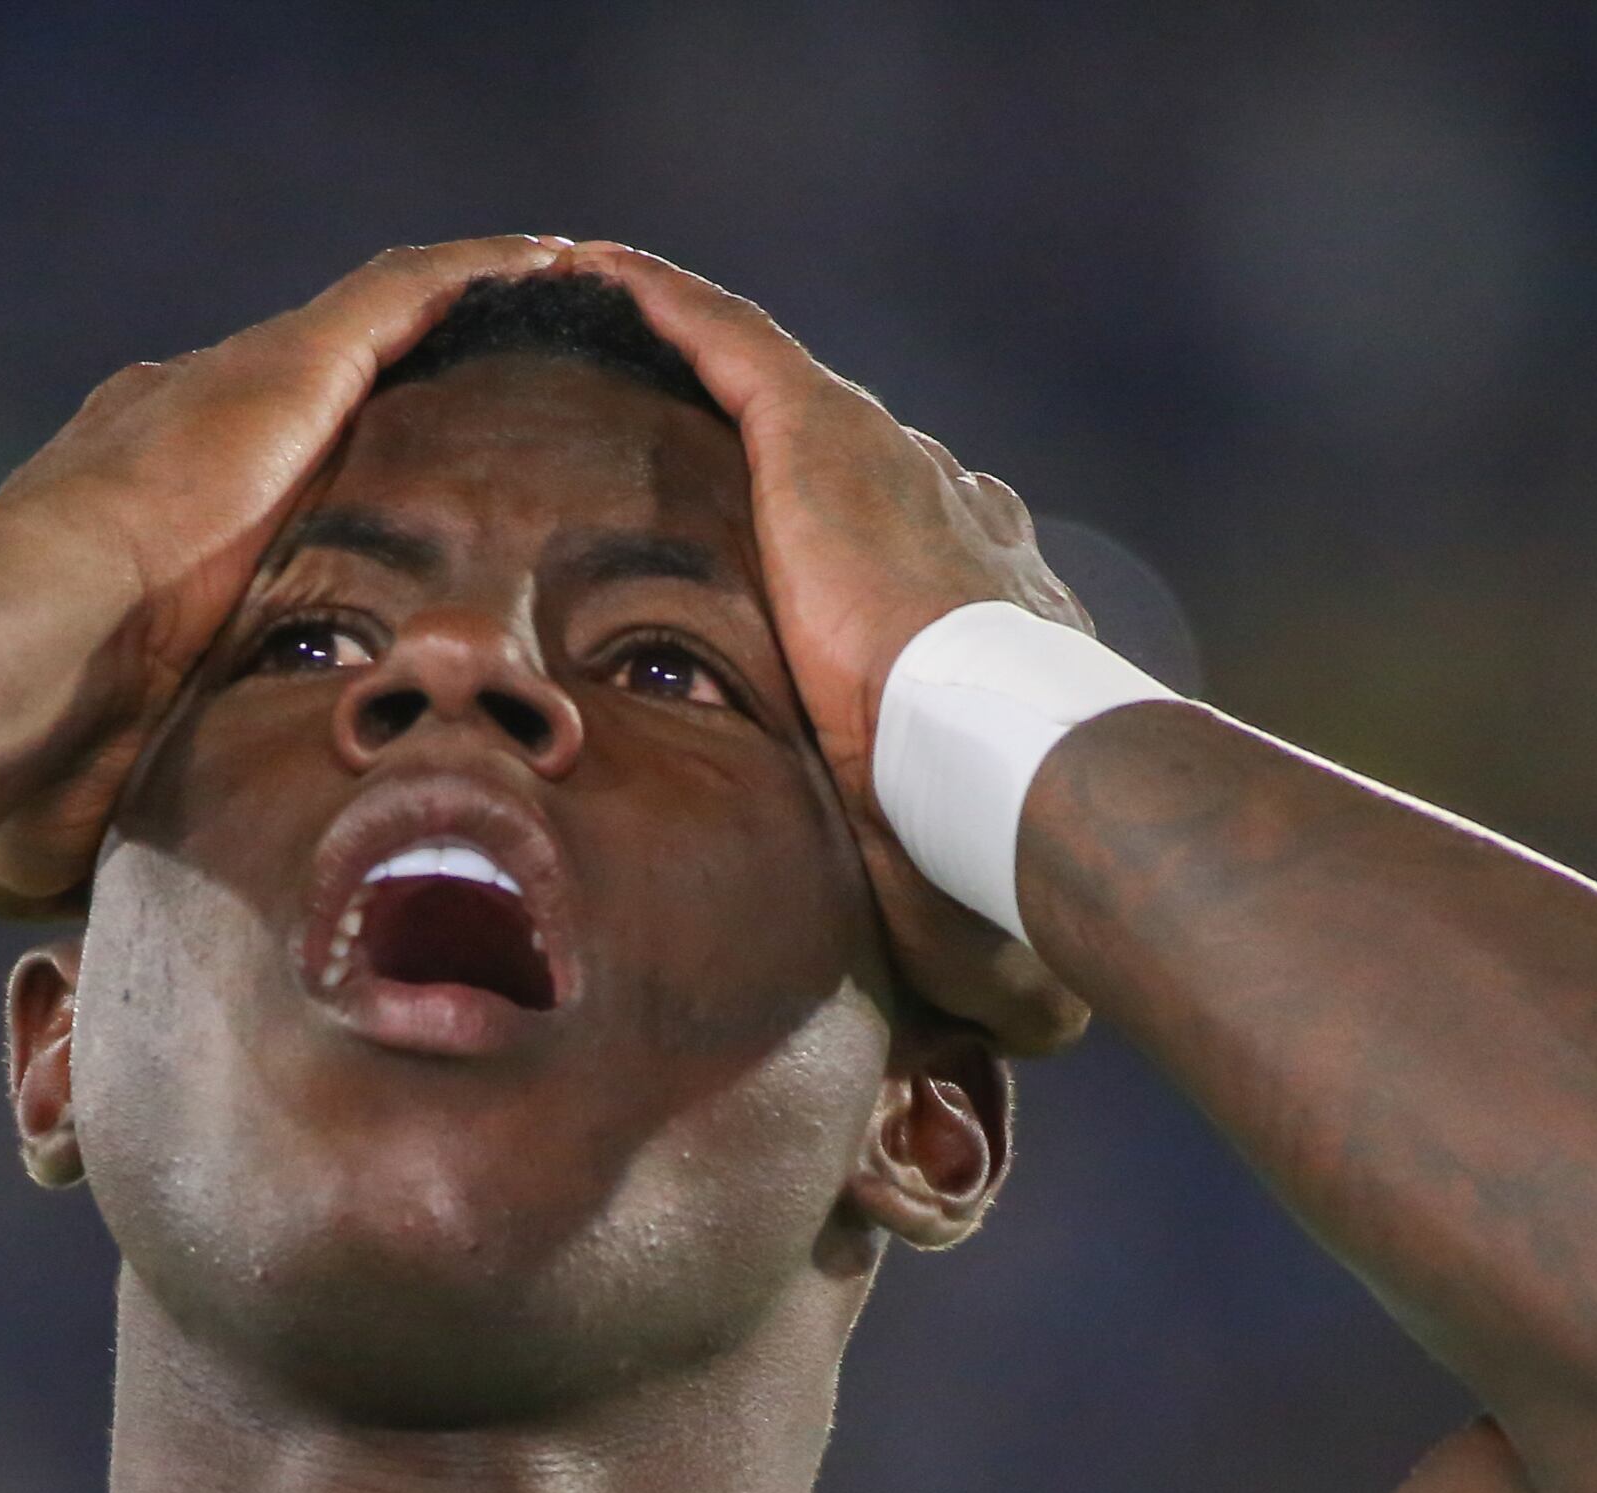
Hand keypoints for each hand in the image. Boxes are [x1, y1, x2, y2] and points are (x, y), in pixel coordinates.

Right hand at [0, 236, 567, 916]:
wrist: (19, 654)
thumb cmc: (39, 743)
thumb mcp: (97, 783)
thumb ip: (126, 813)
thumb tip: (99, 921)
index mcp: (144, 506)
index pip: (248, 474)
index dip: (316, 476)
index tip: (382, 505)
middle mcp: (188, 418)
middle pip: (321, 384)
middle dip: (403, 381)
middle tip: (501, 397)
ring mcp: (242, 384)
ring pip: (380, 317)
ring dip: (463, 308)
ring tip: (554, 301)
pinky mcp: (290, 366)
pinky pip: (412, 292)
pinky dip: (481, 277)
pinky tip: (558, 271)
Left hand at [569, 246, 1099, 1052]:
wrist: (1015, 777)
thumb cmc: (999, 865)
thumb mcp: (966, 920)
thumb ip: (955, 971)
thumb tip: (967, 1109)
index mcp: (957, 612)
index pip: (877, 565)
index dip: (812, 558)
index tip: (749, 570)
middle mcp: (929, 513)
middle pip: (817, 469)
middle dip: (738, 453)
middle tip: (629, 441)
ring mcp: (876, 465)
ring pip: (762, 388)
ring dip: (680, 355)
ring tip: (585, 330)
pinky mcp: (820, 437)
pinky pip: (721, 343)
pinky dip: (655, 306)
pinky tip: (582, 278)